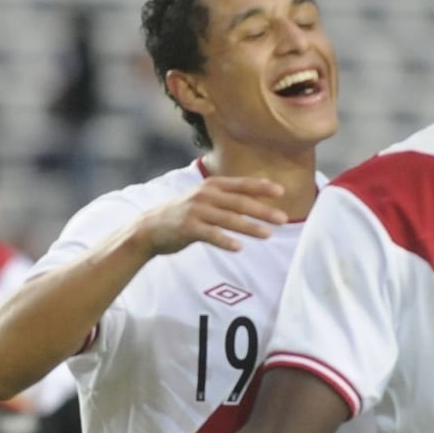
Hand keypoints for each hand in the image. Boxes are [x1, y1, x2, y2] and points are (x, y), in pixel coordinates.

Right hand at [137, 176, 286, 253]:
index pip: (242, 185)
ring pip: (228, 219)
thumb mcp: (206, 200)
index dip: (262, 187)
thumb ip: (229, 199)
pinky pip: (210, 235)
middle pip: (239, 202)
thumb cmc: (186, 214)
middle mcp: (205, 195)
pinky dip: (225, 240)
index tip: (281, 192)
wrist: (151, 227)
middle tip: (283, 219)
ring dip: (249, 227)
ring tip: (268, 234)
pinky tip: (238, 248)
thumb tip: (259, 202)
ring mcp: (196, 211)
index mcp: (212, 185)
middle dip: (263, 210)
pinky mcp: (187, 228)